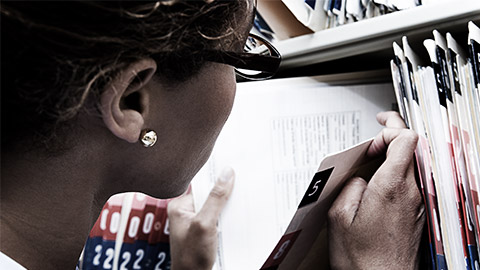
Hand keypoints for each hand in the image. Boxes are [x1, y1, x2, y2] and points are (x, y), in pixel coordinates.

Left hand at [167, 168, 234, 269]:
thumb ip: (216, 199)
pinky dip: (228, 219)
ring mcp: (196, 223)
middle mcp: (186, 213)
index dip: (217, 178)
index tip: (234, 169)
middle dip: (225, 193)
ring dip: (229, 207)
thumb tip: (226, 173)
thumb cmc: (191, 257)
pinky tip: (238, 218)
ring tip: (243, 203)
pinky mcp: (204, 233)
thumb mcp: (205, 224)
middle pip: (210, 195)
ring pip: (216, 207)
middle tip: (243, 186)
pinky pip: (218, 219)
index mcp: (179, 206)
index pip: (202, 185)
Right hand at [328, 111, 424, 269]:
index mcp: (391, 187)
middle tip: (380, 127)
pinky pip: (409, 183)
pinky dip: (396, 173)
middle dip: (394, 134)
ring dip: (395, 155)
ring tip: (374, 157)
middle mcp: (410, 193)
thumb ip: (350, 187)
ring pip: (412, 165)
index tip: (374, 133)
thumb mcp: (339, 217)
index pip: (406, 140)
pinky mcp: (416, 214)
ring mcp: (416, 204)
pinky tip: (379, 182)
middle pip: (412, 149)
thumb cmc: (361, 258)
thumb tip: (359, 178)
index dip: (390, 129)